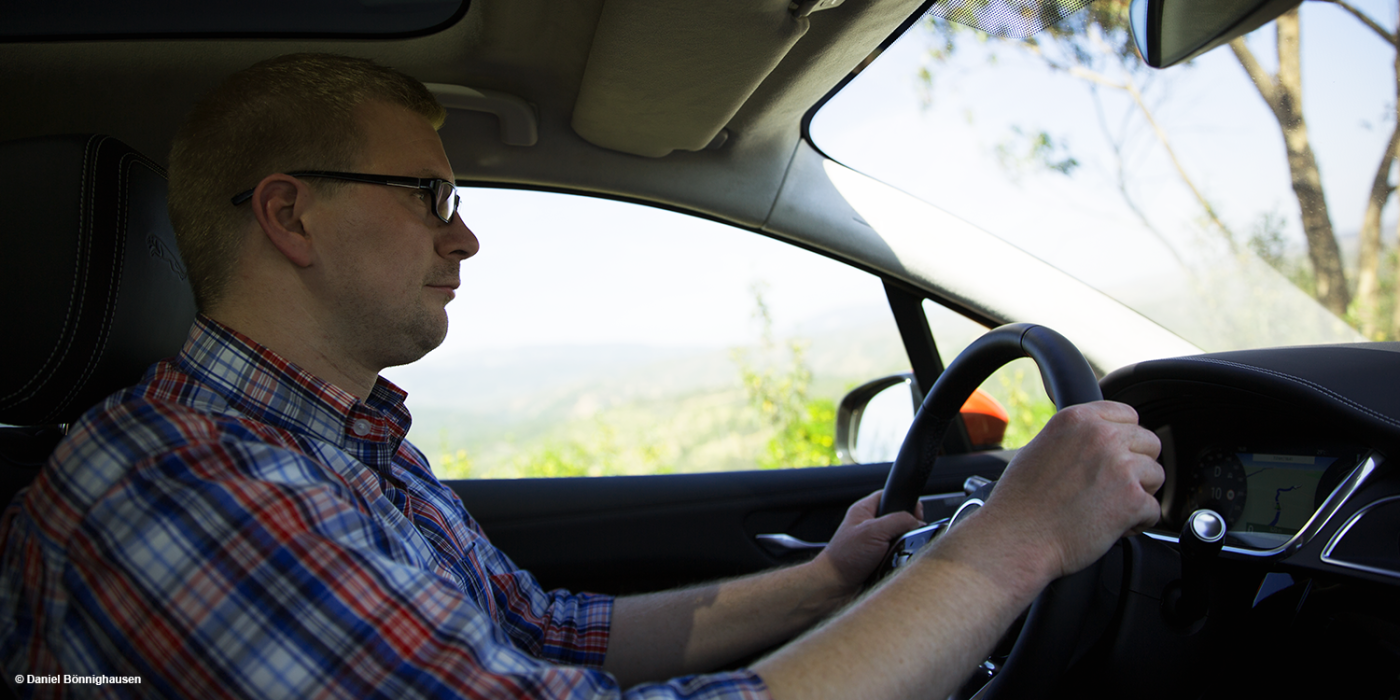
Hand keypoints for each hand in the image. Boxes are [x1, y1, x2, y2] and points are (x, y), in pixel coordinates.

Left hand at [812, 490, 924, 595]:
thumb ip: (898, 521)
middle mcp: (870, 526)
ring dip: (903, 548)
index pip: (889, 495)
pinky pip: (899, 557)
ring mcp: (875, 544)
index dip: (904, 501)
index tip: (916, 514)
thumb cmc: (843, 558)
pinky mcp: (880, 561)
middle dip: (906, 529)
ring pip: (901, 540)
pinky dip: (900, 561)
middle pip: (899, 520)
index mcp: (864, 511)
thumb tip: (917, 522)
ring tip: (894, 556)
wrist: (835, 589)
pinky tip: (894, 566)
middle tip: (904, 537)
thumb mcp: (873, 531)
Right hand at [978, 401, 1163, 582]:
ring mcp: (1120, 466)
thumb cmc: (1020, 502)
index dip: (1124, 439)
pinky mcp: (1132, 500)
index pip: (1128, 415)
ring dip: (1139, 493)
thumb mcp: (1039, 448)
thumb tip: (1096, 440)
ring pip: (1156, 475)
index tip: (1114, 457)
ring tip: (1110, 508)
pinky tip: (1111, 527)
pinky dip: (1138, 522)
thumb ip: (1074, 438)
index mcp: (1078, 419)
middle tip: (1111, 487)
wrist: (1016, 538)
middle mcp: (1101, 436)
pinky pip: (1154, 510)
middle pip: (1149, 443)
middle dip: (1136, 466)